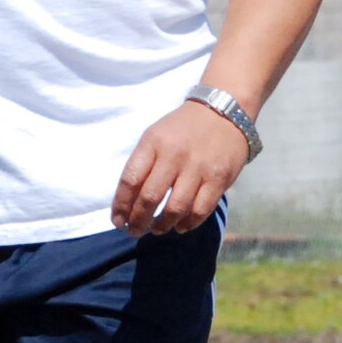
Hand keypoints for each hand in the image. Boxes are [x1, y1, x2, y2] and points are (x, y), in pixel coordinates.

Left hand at [112, 101, 248, 235]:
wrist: (224, 111)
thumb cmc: (182, 128)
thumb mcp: (155, 136)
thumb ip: (142, 164)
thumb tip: (128, 201)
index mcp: (153, 143)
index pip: (130, 180)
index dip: (121, 205)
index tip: (117, 220)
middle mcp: (174, 155)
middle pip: (150, 197)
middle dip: (138, 220)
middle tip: (134, 230)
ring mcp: (198, 168)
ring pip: (176, 208)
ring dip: (162, 225)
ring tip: (157, 229)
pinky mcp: (219, 179)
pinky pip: (201, 209)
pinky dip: (188, 223)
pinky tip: (181, 226)